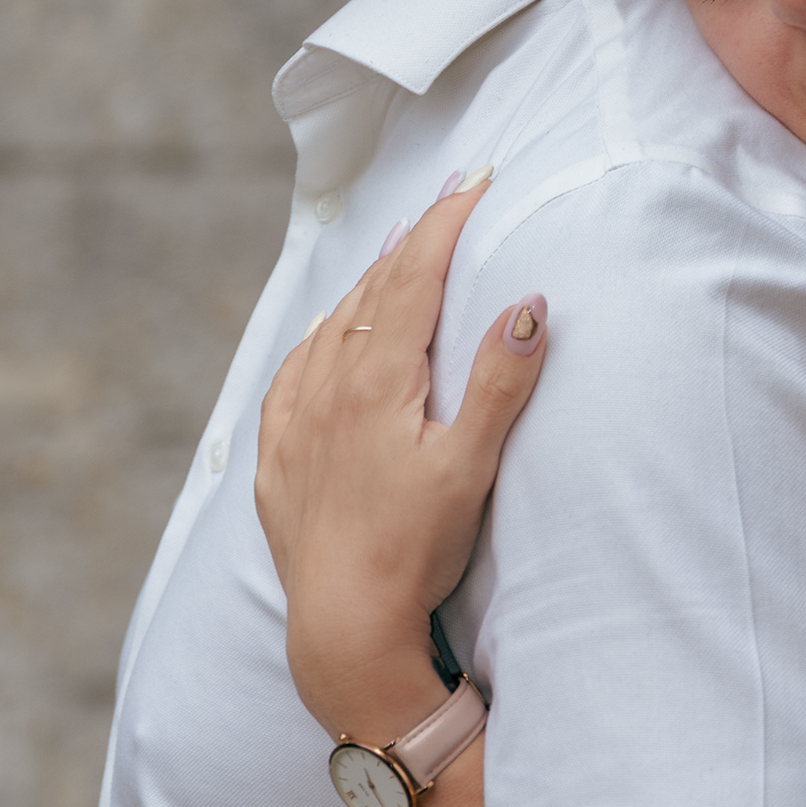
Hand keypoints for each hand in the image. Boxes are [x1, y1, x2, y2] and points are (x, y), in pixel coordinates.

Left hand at [256, 179, 550, 742]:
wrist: (342, 625)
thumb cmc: (415, 548)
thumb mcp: (472, 464)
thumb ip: (500, 380)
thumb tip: (529, 303)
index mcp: (378, 379)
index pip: (416, 276)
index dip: (447, 223)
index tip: (476, 181)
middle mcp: (328, 387)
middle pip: (374, 291)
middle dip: (415, 240)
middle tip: (447, 198)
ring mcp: (296, 421)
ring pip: (331, 328)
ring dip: (368, 282)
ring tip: (395, 250)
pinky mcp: (276, 457)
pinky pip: (292, 374)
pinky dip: (317, 338)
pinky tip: (325, 332)